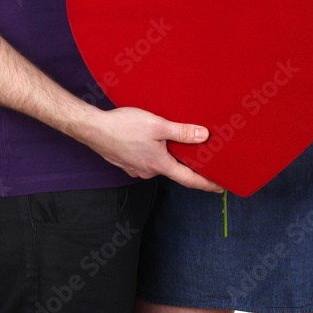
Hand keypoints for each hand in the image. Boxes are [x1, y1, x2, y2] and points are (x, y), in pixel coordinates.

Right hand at [86, 106, 223, 191]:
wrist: (93, 128)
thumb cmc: (123, 126)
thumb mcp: (157, 125)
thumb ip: (181, 132)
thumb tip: (203, 136)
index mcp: (159, 164)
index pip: (189, 179)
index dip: (207, 184)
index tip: (220, 187)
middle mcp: (148, 171)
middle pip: (174, 170)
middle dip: (186, 164)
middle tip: (201, 157)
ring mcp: (136, 168)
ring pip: (158, 164)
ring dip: (167, 156)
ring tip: (173, 143)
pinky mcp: (127, 162)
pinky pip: (146, 160)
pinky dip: (154, 153)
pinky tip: (151, 142)